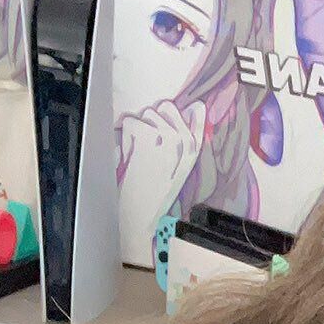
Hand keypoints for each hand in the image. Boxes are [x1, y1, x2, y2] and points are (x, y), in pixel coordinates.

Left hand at [117, 98, 206, 267]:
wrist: (142, 217)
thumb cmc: (156, 193)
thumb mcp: (179, 167)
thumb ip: (184, 139)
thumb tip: (191, 108)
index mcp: (195, 149)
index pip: (198, 111)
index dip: (176, 114)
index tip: (166, 130)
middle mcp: (186, 140)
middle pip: (165, 106)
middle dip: (151, 121)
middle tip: (149, 147)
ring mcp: (168, 138)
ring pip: (146, 114)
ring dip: (137, 132)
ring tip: (139, 156)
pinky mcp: (148, 138)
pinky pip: (131, 122)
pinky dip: (125, 139)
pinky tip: (131, 158)